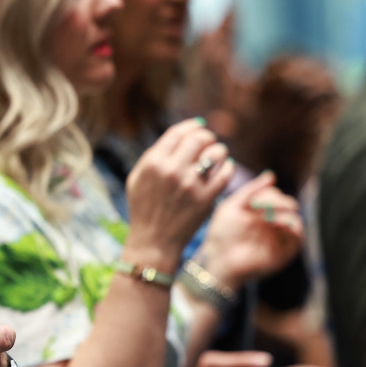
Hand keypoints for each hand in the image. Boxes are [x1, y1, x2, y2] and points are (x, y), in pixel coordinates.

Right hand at [122, 119, 235, 272]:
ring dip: (219, 150)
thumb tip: (180, 135)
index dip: (191, 125)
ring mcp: (190, 185)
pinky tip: (225, 168)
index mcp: (153, 163)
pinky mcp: (206, 198)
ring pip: (215, 153)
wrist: (154, 241)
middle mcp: (172, 171)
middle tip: (210, 141)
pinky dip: (228, 167)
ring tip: (218, 154)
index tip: (199, 126)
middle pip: (198, 138)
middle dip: (207, 136)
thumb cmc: (144, 208)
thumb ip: (154, 156)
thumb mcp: (137, 178)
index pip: (177, 133)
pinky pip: (225, 173)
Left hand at [202, 171, 304, 288]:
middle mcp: (270, 224)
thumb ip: (251, 189)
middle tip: (267, 204)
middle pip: (286, 205)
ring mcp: (277, 237)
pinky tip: (278, 225)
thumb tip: (272, 175)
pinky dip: (293, 228)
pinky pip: (298, 237)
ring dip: (285, 214)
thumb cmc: (221, 233)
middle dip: (280, 201)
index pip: (273, 196)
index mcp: (257, 212)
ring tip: (270, 216)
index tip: (258, 198)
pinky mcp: (284, 252)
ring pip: (294, 219)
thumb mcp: (232, 206)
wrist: (219, 259)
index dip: (269, 194)